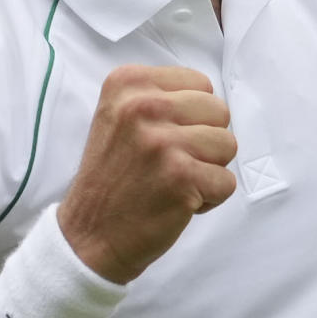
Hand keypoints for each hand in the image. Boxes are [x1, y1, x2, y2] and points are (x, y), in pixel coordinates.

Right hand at [57, 65, 236, 283]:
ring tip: (174, 180)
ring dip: (208, 169)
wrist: (88, 234)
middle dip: (205, 141)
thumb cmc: (112, 177)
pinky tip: (177, 201)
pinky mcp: (181, 177)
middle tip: (170, 163)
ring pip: (228, 144)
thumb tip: (209, 99)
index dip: (191, 116)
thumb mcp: (118, 116)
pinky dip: (210, 198)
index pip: (200, 84)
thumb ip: (160, 98)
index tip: (161, 138)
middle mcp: (142, 106)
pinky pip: (227, 181)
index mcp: (127, 83)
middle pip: (219, 111)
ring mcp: (162, 142)